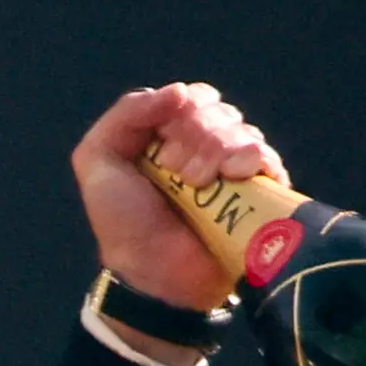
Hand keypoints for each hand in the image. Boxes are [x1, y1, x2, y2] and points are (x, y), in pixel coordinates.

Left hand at [72, 81, 285, 314]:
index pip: (193, 97)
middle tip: (178, 174)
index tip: (162, 148)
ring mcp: (235, 170)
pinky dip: (250, 159)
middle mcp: (206, 147)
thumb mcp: (99, 160)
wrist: (153, 274)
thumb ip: (126, 113)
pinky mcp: (259, 193)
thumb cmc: (124, 222)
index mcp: (170, 135)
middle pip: (219, 111)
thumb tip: (180, 92)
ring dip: (216, 151)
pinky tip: (233, 176)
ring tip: (198, 185)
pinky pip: (266, 156)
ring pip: (242, 130)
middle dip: (196, 136)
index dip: (181, 113)